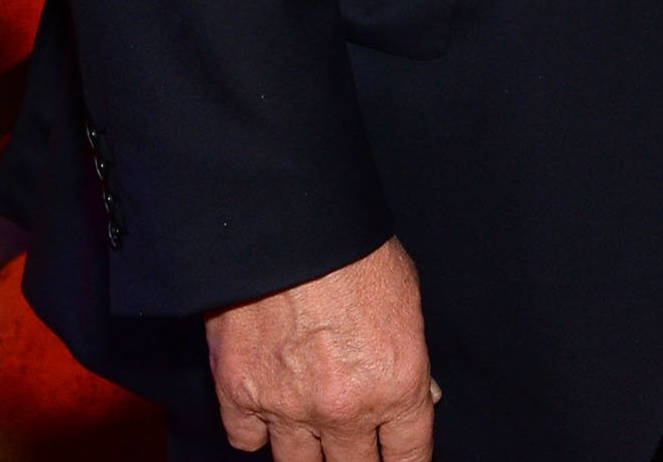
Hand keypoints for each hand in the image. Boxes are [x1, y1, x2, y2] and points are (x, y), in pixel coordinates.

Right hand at [206, 236, 439, 459]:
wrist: (287, 224)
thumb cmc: (353, 248)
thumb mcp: (407, 296)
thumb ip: (412, 355)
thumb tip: (423, 393)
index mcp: (397, 385)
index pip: (409, 456)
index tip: (397, 461)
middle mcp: (345, 410)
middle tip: (355, 449)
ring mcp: (288, 409)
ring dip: (308, 454)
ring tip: (313, 438)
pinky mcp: (239, 395)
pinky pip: (246, 440)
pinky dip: (256, 429)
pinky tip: (266, 412)